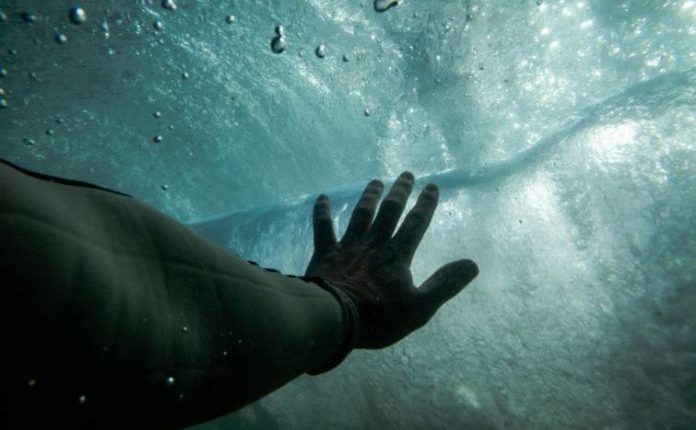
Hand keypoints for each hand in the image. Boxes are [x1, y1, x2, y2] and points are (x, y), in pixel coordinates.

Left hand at [305, 172, 477, 348]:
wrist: (333, 318)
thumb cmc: (378, 317)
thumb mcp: (420, 307)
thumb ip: (445, 285)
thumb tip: (472, 264)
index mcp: (397, 256)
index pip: (415, 224)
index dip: (425, 205)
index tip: (432, 186)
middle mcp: (374, 244)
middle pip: (389, 213)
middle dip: (399, 193)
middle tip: (406, 174)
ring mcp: (348, 247)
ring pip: (360, 215)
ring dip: (369, 197)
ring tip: (375, 182)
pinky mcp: (325, 254)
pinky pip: (323, 229)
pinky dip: (322, 212)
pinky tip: (322, 198)